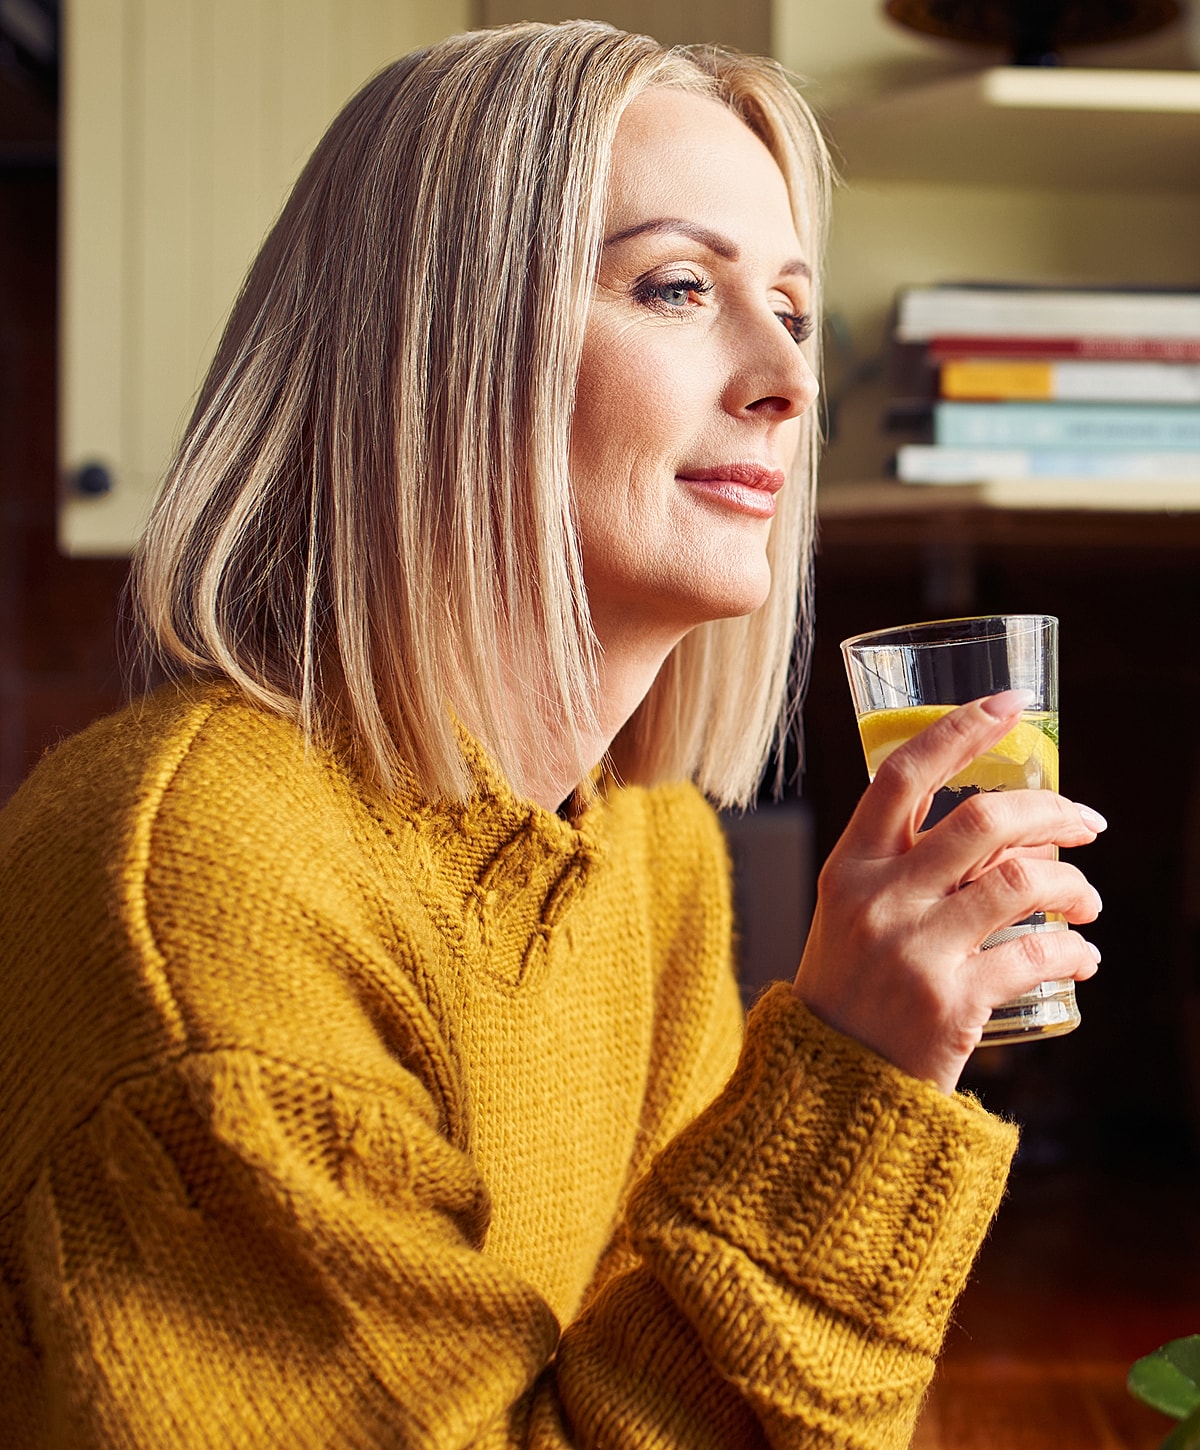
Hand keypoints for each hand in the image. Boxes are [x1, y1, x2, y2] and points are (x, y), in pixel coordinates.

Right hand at [792, 689, 1104, 1093]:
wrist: (827, 1087)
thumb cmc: (849, 989)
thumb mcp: (852, 913)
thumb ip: (904, 867)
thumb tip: (998, 825)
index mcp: (850, 866)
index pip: (904, 775)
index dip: (962, 729)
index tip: (1011, 704)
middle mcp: (880, 899)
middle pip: (983, 820)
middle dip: (1052, 810)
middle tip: (1088, 821)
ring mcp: (916, 950)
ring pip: (1023, 883)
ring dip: (1074, 883)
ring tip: (1087, 899)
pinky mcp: (953, 1004)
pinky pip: (1038, 955)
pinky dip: (1075, 951)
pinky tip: (1082, 956)